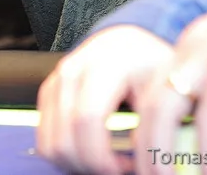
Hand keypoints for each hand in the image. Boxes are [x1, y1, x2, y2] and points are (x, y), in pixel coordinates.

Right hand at [37, 26, 174, 174]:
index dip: (102, 156)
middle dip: (90, 165)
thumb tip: (145, 163)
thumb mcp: (161, 88)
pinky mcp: (48, 93)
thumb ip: (152, 124)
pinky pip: (45, 139)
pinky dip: (66, 155)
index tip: (124, 169)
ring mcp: (56, 82)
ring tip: (107, 162)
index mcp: (103, 65)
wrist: (129, 44)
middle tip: (117, 169)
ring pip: (50, 144)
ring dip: (76, 164)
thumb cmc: (149, 65)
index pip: (87, 120)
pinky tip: (92, 152)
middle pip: (64, 138)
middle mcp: (72, 70)